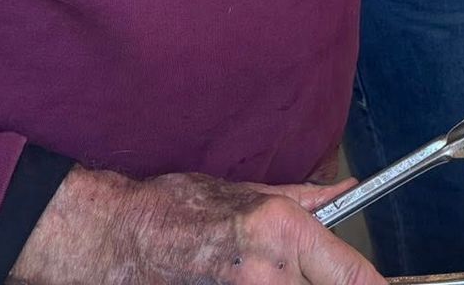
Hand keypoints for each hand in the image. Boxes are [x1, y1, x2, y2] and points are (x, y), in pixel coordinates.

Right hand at [10, 166, 382, 284]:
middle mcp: (268, 271)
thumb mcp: (249, 192)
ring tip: (287, 279)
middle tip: (343, 282)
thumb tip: (348, 189)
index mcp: (281, 231)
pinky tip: (271, 284)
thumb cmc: (177, 208)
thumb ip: (306, 200)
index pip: (350, 274)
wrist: (114, 236)